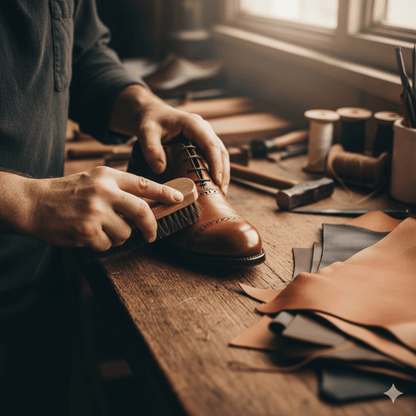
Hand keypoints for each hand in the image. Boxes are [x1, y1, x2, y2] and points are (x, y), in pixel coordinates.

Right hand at [1, 167, 183, 251]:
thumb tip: (147, 203)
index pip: (144, 184)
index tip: (179, 198)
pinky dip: (102, 244)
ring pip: (126, 233)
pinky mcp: (88, 232)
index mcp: (107, 177)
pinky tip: (88, 235)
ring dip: (118, 236)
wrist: (34, 203)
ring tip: (100, 229)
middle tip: (151, 234)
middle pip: (143, 211)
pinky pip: (109, 244)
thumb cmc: (67, 192)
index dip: (165, 192)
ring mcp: (96, 212)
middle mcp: (104, 192)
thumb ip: (119, 189)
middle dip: (151, 226)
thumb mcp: (94, 180)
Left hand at [109, 85, 229, 193]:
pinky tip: (214, 184)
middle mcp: (203, 128)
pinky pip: (214, 156)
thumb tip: (160, 170)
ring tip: (221, 192)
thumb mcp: (146, 132)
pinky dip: (216, 169)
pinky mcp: (203, 142)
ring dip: (222, 172)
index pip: (211, 145)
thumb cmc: (150, 121)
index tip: (216, 181)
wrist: (151, 114)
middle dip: (223, 172)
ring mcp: (205, 135)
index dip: (216, 163)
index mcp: (193, 124)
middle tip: (221, 192)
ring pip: (221, 154)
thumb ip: (151, 150)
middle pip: (220, 151)